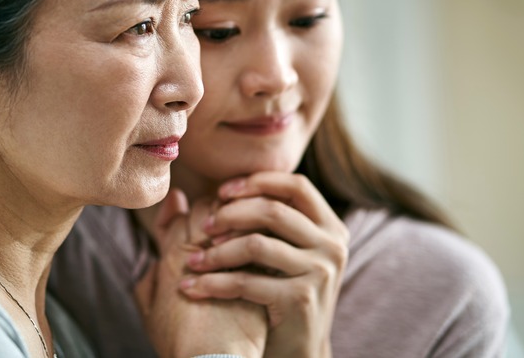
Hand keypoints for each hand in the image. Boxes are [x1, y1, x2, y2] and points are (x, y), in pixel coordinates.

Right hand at [135, 191, 266, 357]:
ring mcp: (230, 257)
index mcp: (171, 256)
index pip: (181, 214)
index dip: (189, 207)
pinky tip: (268, 236)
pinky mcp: (257, 269)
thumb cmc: (179, 342)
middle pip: (209, 209)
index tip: (199, 205)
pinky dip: (264, 232)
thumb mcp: (151, 312)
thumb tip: (152, 264)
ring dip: (243, 214)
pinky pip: (262, 237)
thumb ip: (148, 282)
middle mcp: (199, 250)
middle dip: (219, 206)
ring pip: (237, 218)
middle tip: (228, 206)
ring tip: (249, 218)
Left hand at [178, 173, 348, 357]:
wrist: (298, 350)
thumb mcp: (286, 252)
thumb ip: (268, 221)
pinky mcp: (300, 299)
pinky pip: (245, 282)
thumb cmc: (283, 293)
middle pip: (273, 211)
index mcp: (331, 227)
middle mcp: (332, 246)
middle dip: (230, 215)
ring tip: (192, 261)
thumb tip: (218, 187)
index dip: (257, 182)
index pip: (296, 186)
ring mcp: (320, 272)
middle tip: (203, 226)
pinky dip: (213, 283)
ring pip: (256, 245)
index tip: (222, 192)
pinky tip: (192, 287)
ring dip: (216, 252)